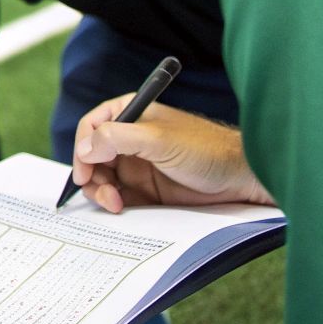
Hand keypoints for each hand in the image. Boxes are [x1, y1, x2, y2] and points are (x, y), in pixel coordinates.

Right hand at [71, 96, 273, 213]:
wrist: (239, 179)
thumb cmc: (206, 150)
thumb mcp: (159, 140)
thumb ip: (118, 139)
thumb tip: (84, 147)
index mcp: (131, 114)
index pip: (92, 126)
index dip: (83, 147)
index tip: (84, 171)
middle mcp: (129, 138)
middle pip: (92, 155)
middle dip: (92, 175)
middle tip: (103, 194)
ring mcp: (136, 164)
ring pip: (102, 178)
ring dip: (102, 192)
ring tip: (116, 204)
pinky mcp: (145, 189)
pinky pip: (118, 196)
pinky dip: (113, 203)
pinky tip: (122, 209)